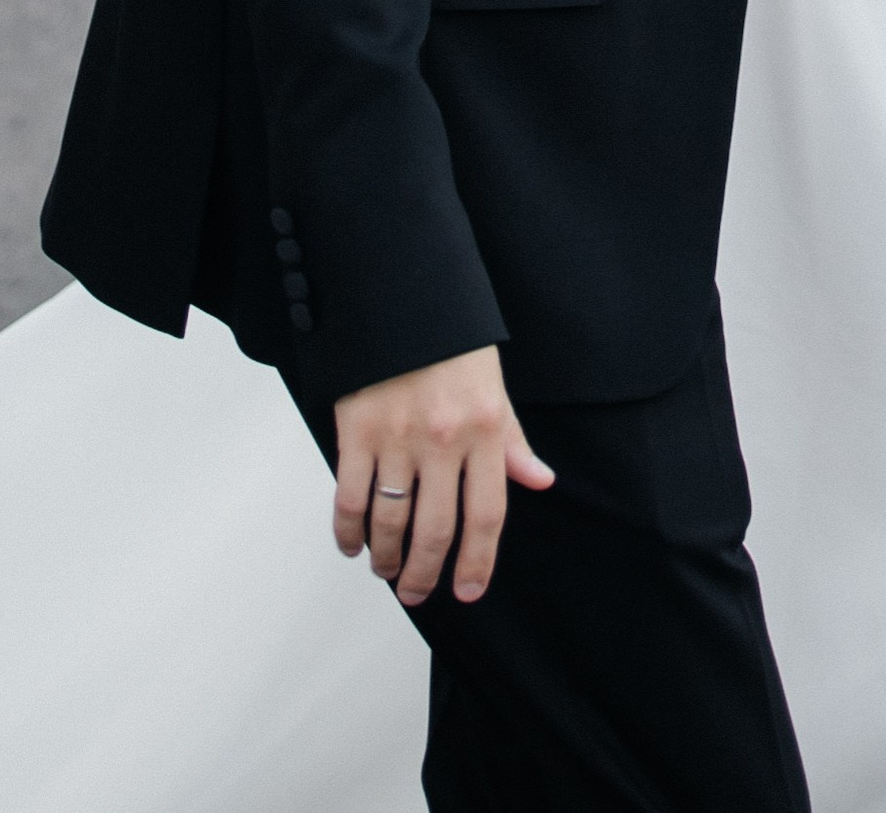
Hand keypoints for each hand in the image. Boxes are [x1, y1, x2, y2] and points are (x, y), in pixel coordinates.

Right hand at [333, 345, 553, 607]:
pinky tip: (351, 543)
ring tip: (387, 570)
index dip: (477, 561)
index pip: (486, 515)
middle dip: (424, 573)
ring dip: (386, 557)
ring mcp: (397, 436)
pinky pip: (349, 496)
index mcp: (484, 429)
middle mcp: (443, 439)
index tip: (468, 591)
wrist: (403, 293)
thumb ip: (512, 440)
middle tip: (416, 592)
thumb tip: (538, 479)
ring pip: (390, 521)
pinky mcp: (356, 429)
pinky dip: (347, 530)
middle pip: (435, 530)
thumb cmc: (452, 343)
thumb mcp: (494, 387)